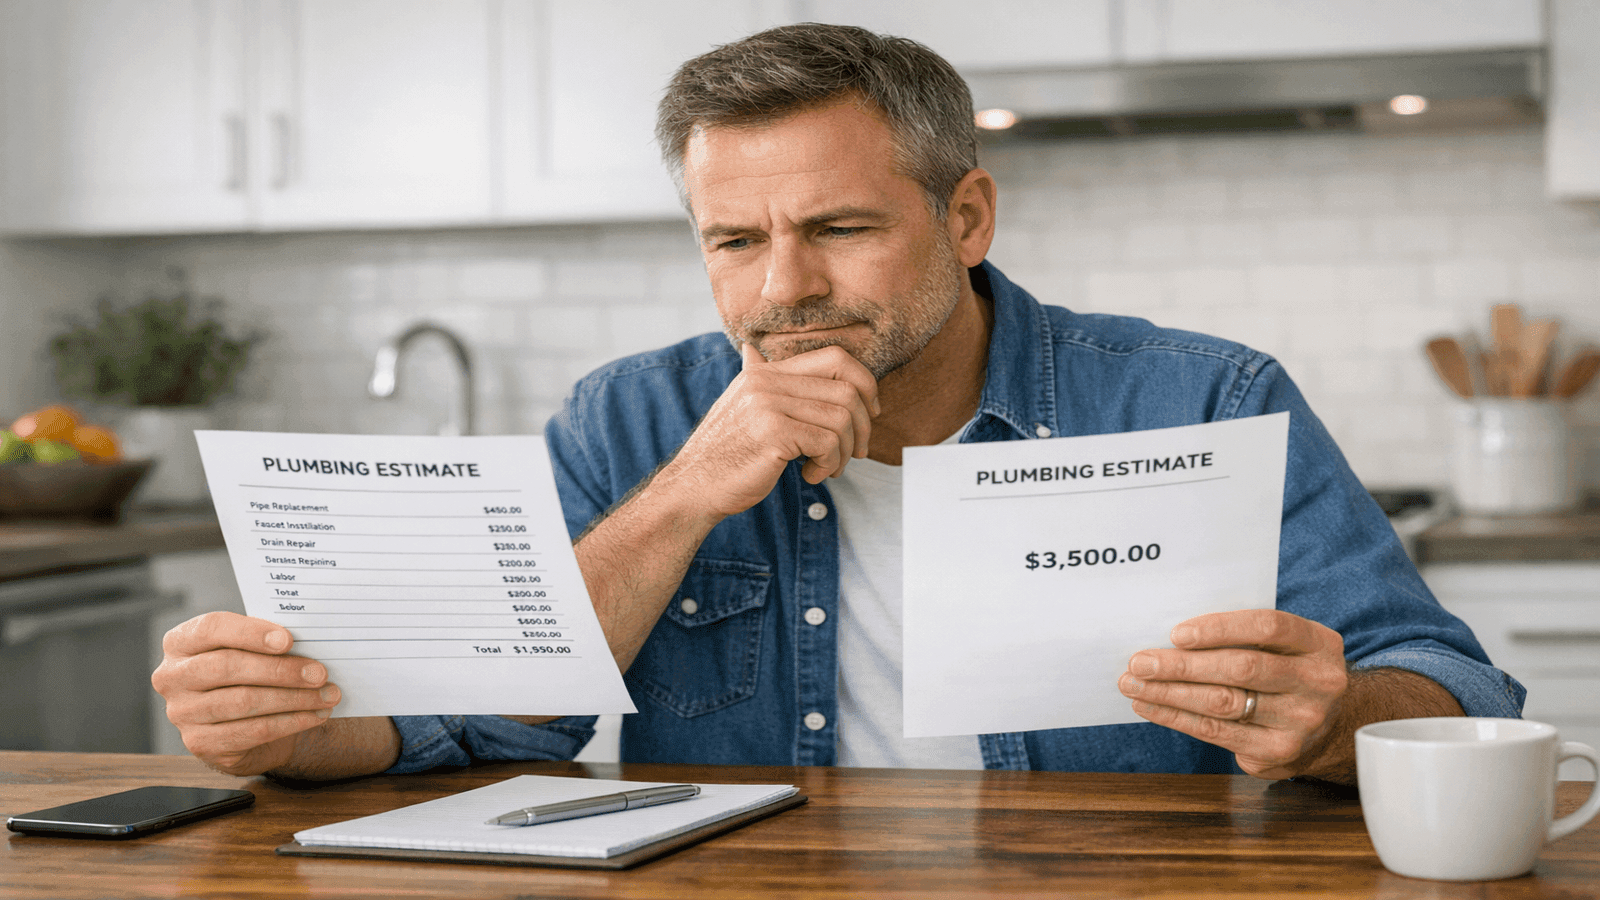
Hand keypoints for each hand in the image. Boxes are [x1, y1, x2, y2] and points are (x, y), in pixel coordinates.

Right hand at [151, 611, 340, 775]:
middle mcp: (172, 677)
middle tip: (320, 673)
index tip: (288, 640)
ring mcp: (181, 713)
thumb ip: (266, 641)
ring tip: (327, 695)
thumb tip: (310, 641)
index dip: (250, 633)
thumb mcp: (250, 650)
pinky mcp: (200, 743)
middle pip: (227, 667)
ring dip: (293, 699)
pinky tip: (315, 715)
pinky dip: (290, 722)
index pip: (210, 629)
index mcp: (181, 642)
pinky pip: (252, 731)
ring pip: (243, 702)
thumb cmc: (247, 673)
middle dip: (280, 670)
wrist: (238, 723)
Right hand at [656, 342, 879, 518]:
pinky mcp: (773, 433)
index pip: (836, 359)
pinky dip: (829, 465)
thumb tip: (752, 351)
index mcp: (766, 372)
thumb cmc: (725, 454)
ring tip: (828, 469)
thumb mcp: (739, 406)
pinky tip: (810, 476)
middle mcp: (767, 381)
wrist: (692, 487)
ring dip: (845, 452)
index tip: (869, 413)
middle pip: (847, 390)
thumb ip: (756, 379)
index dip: (865, 384)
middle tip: (857, 453)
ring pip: (841, 419)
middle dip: (862, 426)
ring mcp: (768, 404)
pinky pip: (828, 443)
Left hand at [1118, 609, 1348, 779]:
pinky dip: (1176, 717)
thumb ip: (1244, 634)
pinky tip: (1150, 706)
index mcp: (1319, 644)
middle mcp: (1317, 683)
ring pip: (1223, 703)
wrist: (1327, 726)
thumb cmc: (1286, 670)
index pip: (1268, 626)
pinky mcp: (1277, 752)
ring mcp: (1301, 722)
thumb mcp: (1283, 645)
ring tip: (1134, 684)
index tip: (1177, 633)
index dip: (1220, 628)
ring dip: (1170, 693)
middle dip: (1182, 665)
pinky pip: (1216, 732)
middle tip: (1139, 662)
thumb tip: (1172, 634)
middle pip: (1241, 669)